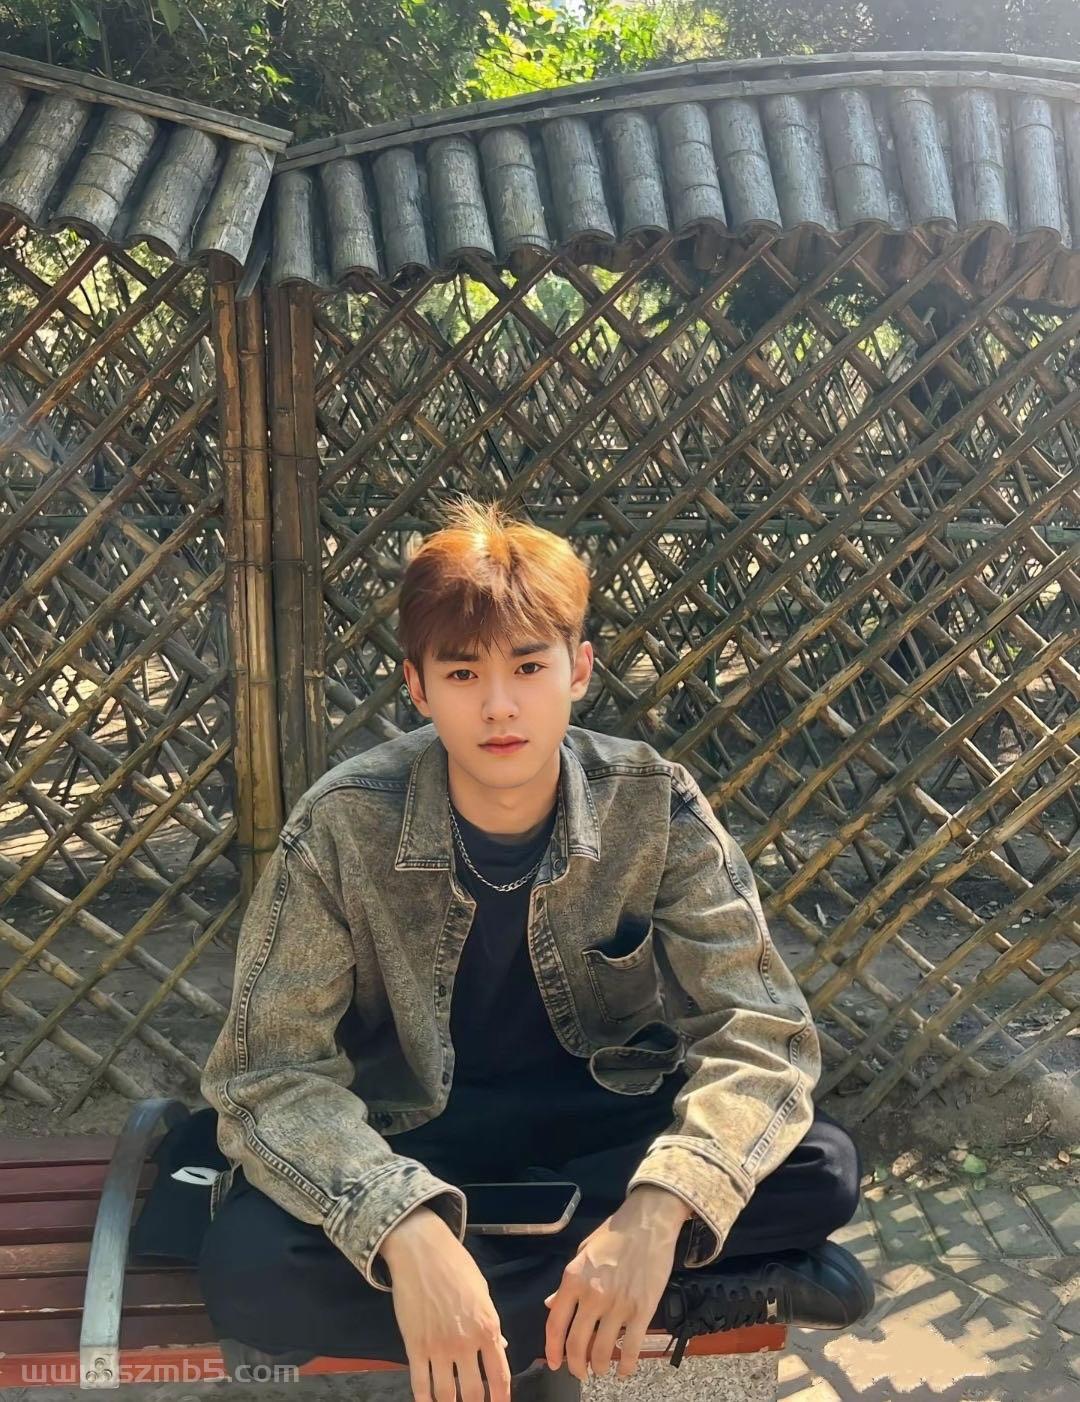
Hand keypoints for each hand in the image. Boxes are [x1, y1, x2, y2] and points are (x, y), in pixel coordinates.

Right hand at [378, 1206, 511, 1401]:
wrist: (422, 1251)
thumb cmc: (456, 1266)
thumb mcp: (482, 1291)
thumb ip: (491, 1323)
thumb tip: (500, 1347)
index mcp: (487, 1328)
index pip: (499, 1376)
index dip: (501, 1398)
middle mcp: (465, 1343)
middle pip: (473, 1392)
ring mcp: (438, 1347)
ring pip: (446, 1394)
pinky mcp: (415, 1346)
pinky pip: (420, 1384)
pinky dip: (424, 1400)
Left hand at [543, 1187, 690, 1381]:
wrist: (649, 1221)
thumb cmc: (615, 1234)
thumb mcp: (583, 1252)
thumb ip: (568, 1283)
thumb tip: (553, 1305)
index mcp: (573, 1279)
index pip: (555, 1324)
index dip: (552, 1350)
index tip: (554, 1363)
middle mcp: (593, 1295)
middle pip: (577, 1344)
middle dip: (576, 1365)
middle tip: (580, 1372)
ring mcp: (618, 1304)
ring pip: (603, 1351)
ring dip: (600, 1366)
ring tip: (601, 1369)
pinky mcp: (643, 1309)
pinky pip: (632, 1347)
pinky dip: (627, 1365)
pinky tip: (624, 1370)